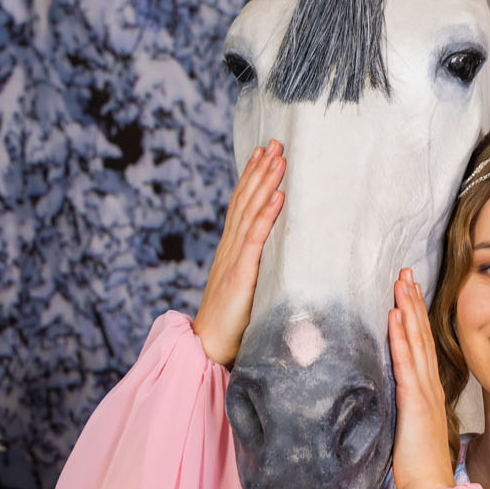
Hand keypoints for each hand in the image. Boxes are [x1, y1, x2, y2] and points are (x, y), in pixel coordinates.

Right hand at [193, 141, 284, 366]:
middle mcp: (230, 247)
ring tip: (279, 157)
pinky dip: (267, 215)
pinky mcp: (241, 275)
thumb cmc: (231, 323)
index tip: (264, 152)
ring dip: (265, 182)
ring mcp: (234, 259)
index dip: (252, 177)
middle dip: (260, 169)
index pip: (242, 205)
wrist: (208, 347)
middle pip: (245, 200)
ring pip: (250, 212)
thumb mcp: (247, 287)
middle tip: (275, 141)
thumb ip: (258, 268)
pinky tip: (278, 196)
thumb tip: (280, 255)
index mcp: (231, 249)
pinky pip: (255, 239)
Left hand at [388, 268, 454, 488]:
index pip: (421, 344)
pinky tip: (395, 317)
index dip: (416, 315)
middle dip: (413, 301)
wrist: (429, 488)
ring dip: (408, 310)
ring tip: (401, 282)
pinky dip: (402, 338)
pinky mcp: (415, 404)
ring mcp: (424, 393)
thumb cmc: (417, 464)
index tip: (409, 289)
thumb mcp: (408, 427)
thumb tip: (390, 393)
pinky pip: (406, 365)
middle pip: (421, 334)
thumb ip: (403, 406)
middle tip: (405, 271)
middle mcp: (429, 386)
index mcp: (427, 390)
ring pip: (416, 342)